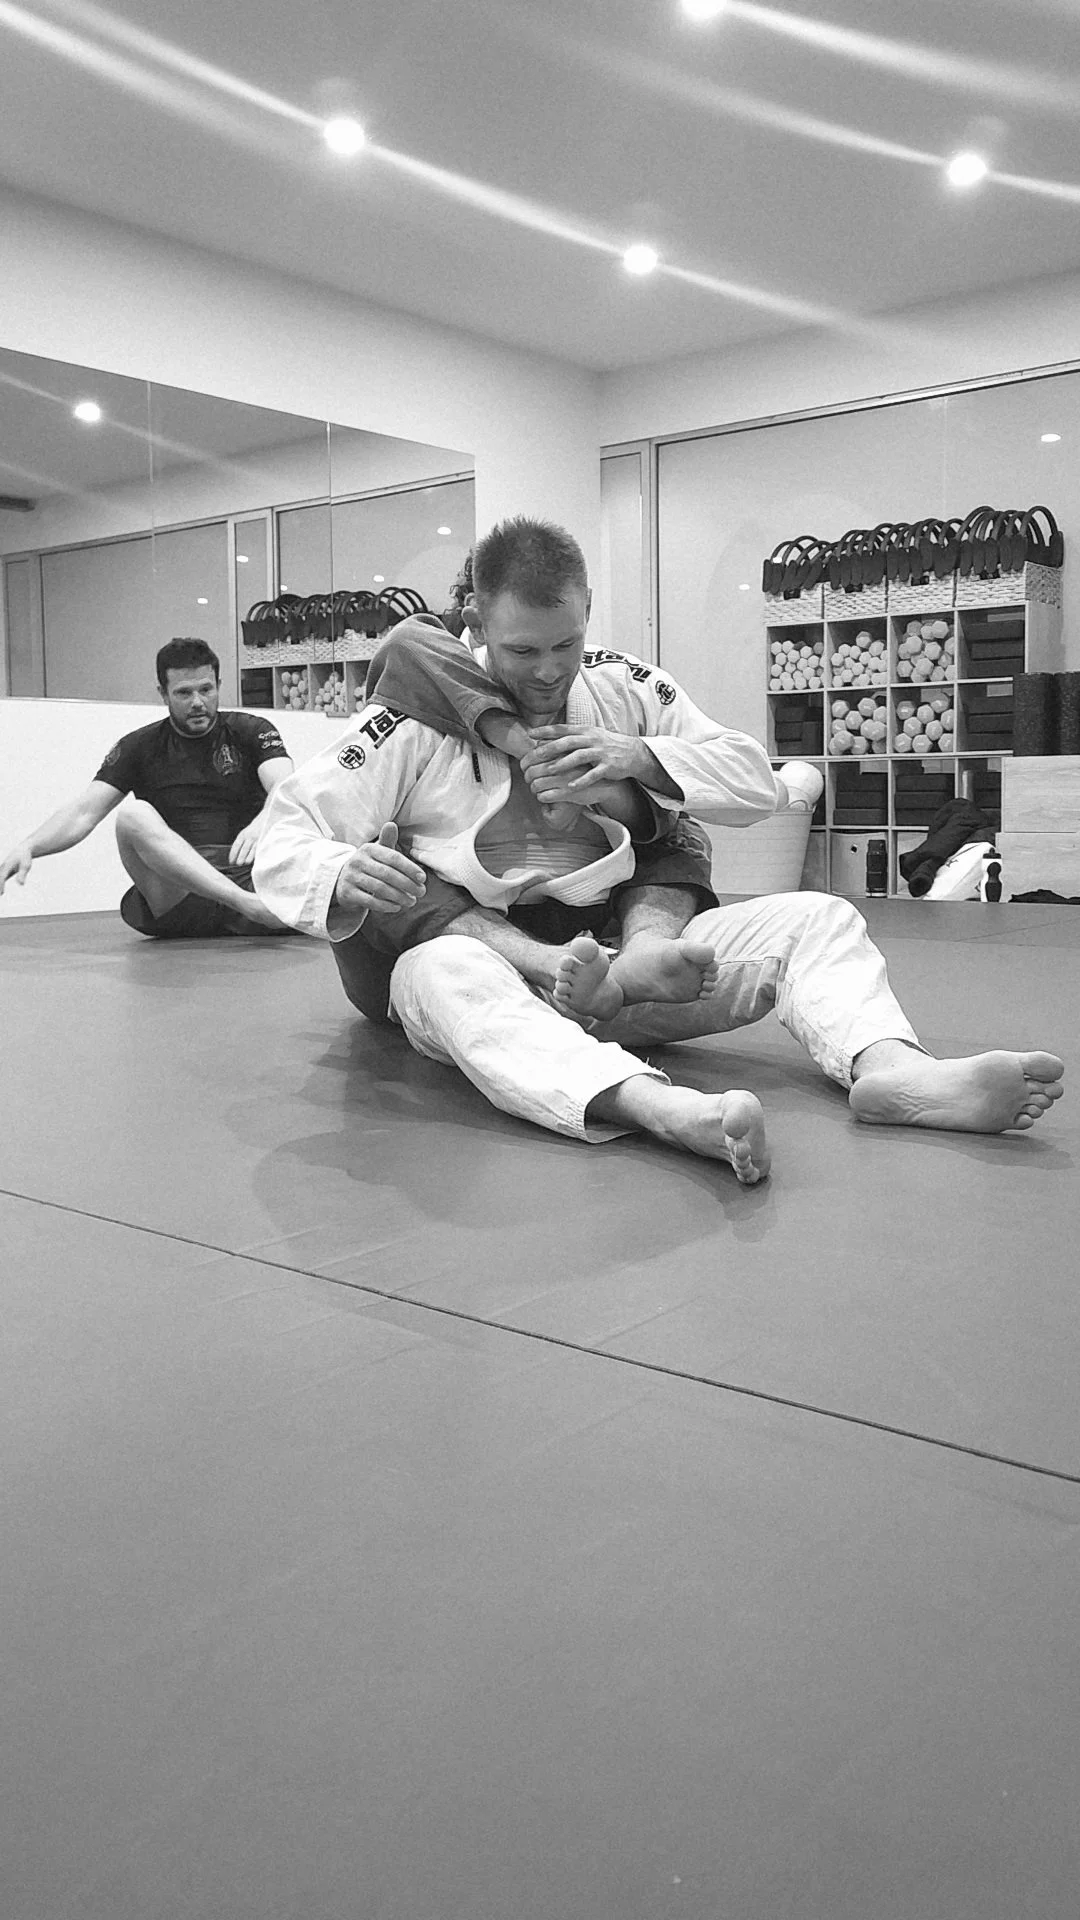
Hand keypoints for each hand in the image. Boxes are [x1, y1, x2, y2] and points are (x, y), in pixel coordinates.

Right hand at [0, 844, 32, 893]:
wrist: (23, 850)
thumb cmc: (25, 858)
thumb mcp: (26, 866)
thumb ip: (22, 874)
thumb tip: (21, 884)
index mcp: (7, 865)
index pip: (2, 877)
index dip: (1, 885)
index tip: (1, 893)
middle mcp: (3, 867)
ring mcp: (2, 868)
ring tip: (0, 895)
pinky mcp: (4, 870)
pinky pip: (0, 877)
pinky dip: (0, 883)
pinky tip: (1, 893)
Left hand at [229, 820, 261, 866]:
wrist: (266, 819)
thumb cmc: (254, 828)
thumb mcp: (246, 832)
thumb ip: (241, 841)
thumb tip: (236, 854)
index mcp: (243, 834)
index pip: (236, 845)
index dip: (233, 853)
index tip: (231, 860)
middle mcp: (249, 837)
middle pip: (244, 849)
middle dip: (240, 857)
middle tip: (238, 863)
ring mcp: (257, 839)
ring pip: (252, 850)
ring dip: (248, 858)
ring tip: (246, 862)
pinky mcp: (264, 841)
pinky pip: (259, 849)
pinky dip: (256, 855)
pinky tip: (255, 860)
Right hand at [333, 822, 426, 917]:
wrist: (342, 880)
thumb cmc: (368, 865)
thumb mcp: (377, 852)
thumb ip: (387, 841)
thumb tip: (391, 824)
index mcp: (368, 849)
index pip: (393, 858)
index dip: (410, 868)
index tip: (423, 878)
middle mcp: (358, 861)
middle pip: (388, 874)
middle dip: (408, 884)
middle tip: (421, 892)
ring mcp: (351, 877)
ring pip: (380, 889)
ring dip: (399, 897)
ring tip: (412, 901)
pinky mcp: (347, 893)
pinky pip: (369, 901)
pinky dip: (385, 905)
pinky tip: (396, 907)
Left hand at [520, 725, 651, 796]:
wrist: (632, 752)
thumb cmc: (604, 745)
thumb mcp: (588, 736)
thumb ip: (570, 737)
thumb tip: (545, 739)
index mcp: (585, 731)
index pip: (562, 729)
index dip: (546, 730)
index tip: (530, 734)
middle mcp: (591, 739)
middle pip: (568, 742)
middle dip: (550, 748)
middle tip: (534, 755)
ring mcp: (600, 752)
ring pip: (579, 756)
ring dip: (563, 763)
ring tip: (549, 771)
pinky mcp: (608, 766)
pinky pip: (593, 774)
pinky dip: (582, 780)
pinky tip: (571, 786)